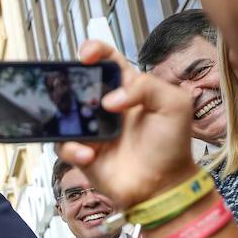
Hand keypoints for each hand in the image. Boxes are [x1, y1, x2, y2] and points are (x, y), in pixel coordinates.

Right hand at [58, 40, 202, 209]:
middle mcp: (105, 107)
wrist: (163, 185)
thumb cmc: (171, 145)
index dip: (94, 52)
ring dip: (65, 117)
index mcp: (127, 88)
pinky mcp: (81, 153)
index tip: (87, 55)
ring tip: (81, 128)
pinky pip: (63, 145)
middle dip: (66, 82)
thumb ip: (147, 87)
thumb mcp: (174, 105)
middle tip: (66, 88)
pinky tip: (90, 154)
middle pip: (77, 84)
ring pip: (64, 114)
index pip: (106, 61)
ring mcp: (91, 130)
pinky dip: (72, 149)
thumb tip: (110, 99)